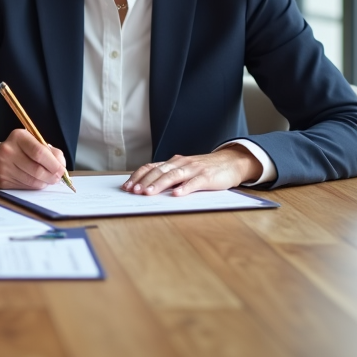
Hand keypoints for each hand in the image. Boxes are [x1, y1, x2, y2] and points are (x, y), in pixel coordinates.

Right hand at [0, 129, 66, 188]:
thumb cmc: (18, 150)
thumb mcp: (32, 143)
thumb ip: (50, 151)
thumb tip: (61, 166)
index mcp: (18, 136)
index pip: (39, 152)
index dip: (53, 163)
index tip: (61, 169)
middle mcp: (8, 150)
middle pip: (37, 169)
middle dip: (52, 175)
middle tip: (58, 177)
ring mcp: (3, 166)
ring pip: (32, 180)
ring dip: (45, 182)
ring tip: (49, 179)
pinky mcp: (2, 180)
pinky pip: (25, 186)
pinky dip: (35, 185)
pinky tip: (36, 181)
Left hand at [123, 147, 262, 196]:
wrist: (230, 162)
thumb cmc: (204, 169)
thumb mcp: (184, 170)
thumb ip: (168, 176)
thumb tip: (147, 188)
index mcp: (173, 163)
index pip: (150, 167)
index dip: (137, 177)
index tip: (127, 187)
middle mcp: (181, 163)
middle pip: (159, 171)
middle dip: (144, 182)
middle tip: (134, 191)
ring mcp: (194, 169)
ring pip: (173, 175)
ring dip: (159, 184)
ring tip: (149, 193)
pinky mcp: (207, 177)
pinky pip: (194, 182)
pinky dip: (185, 188)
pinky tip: (177, 194)